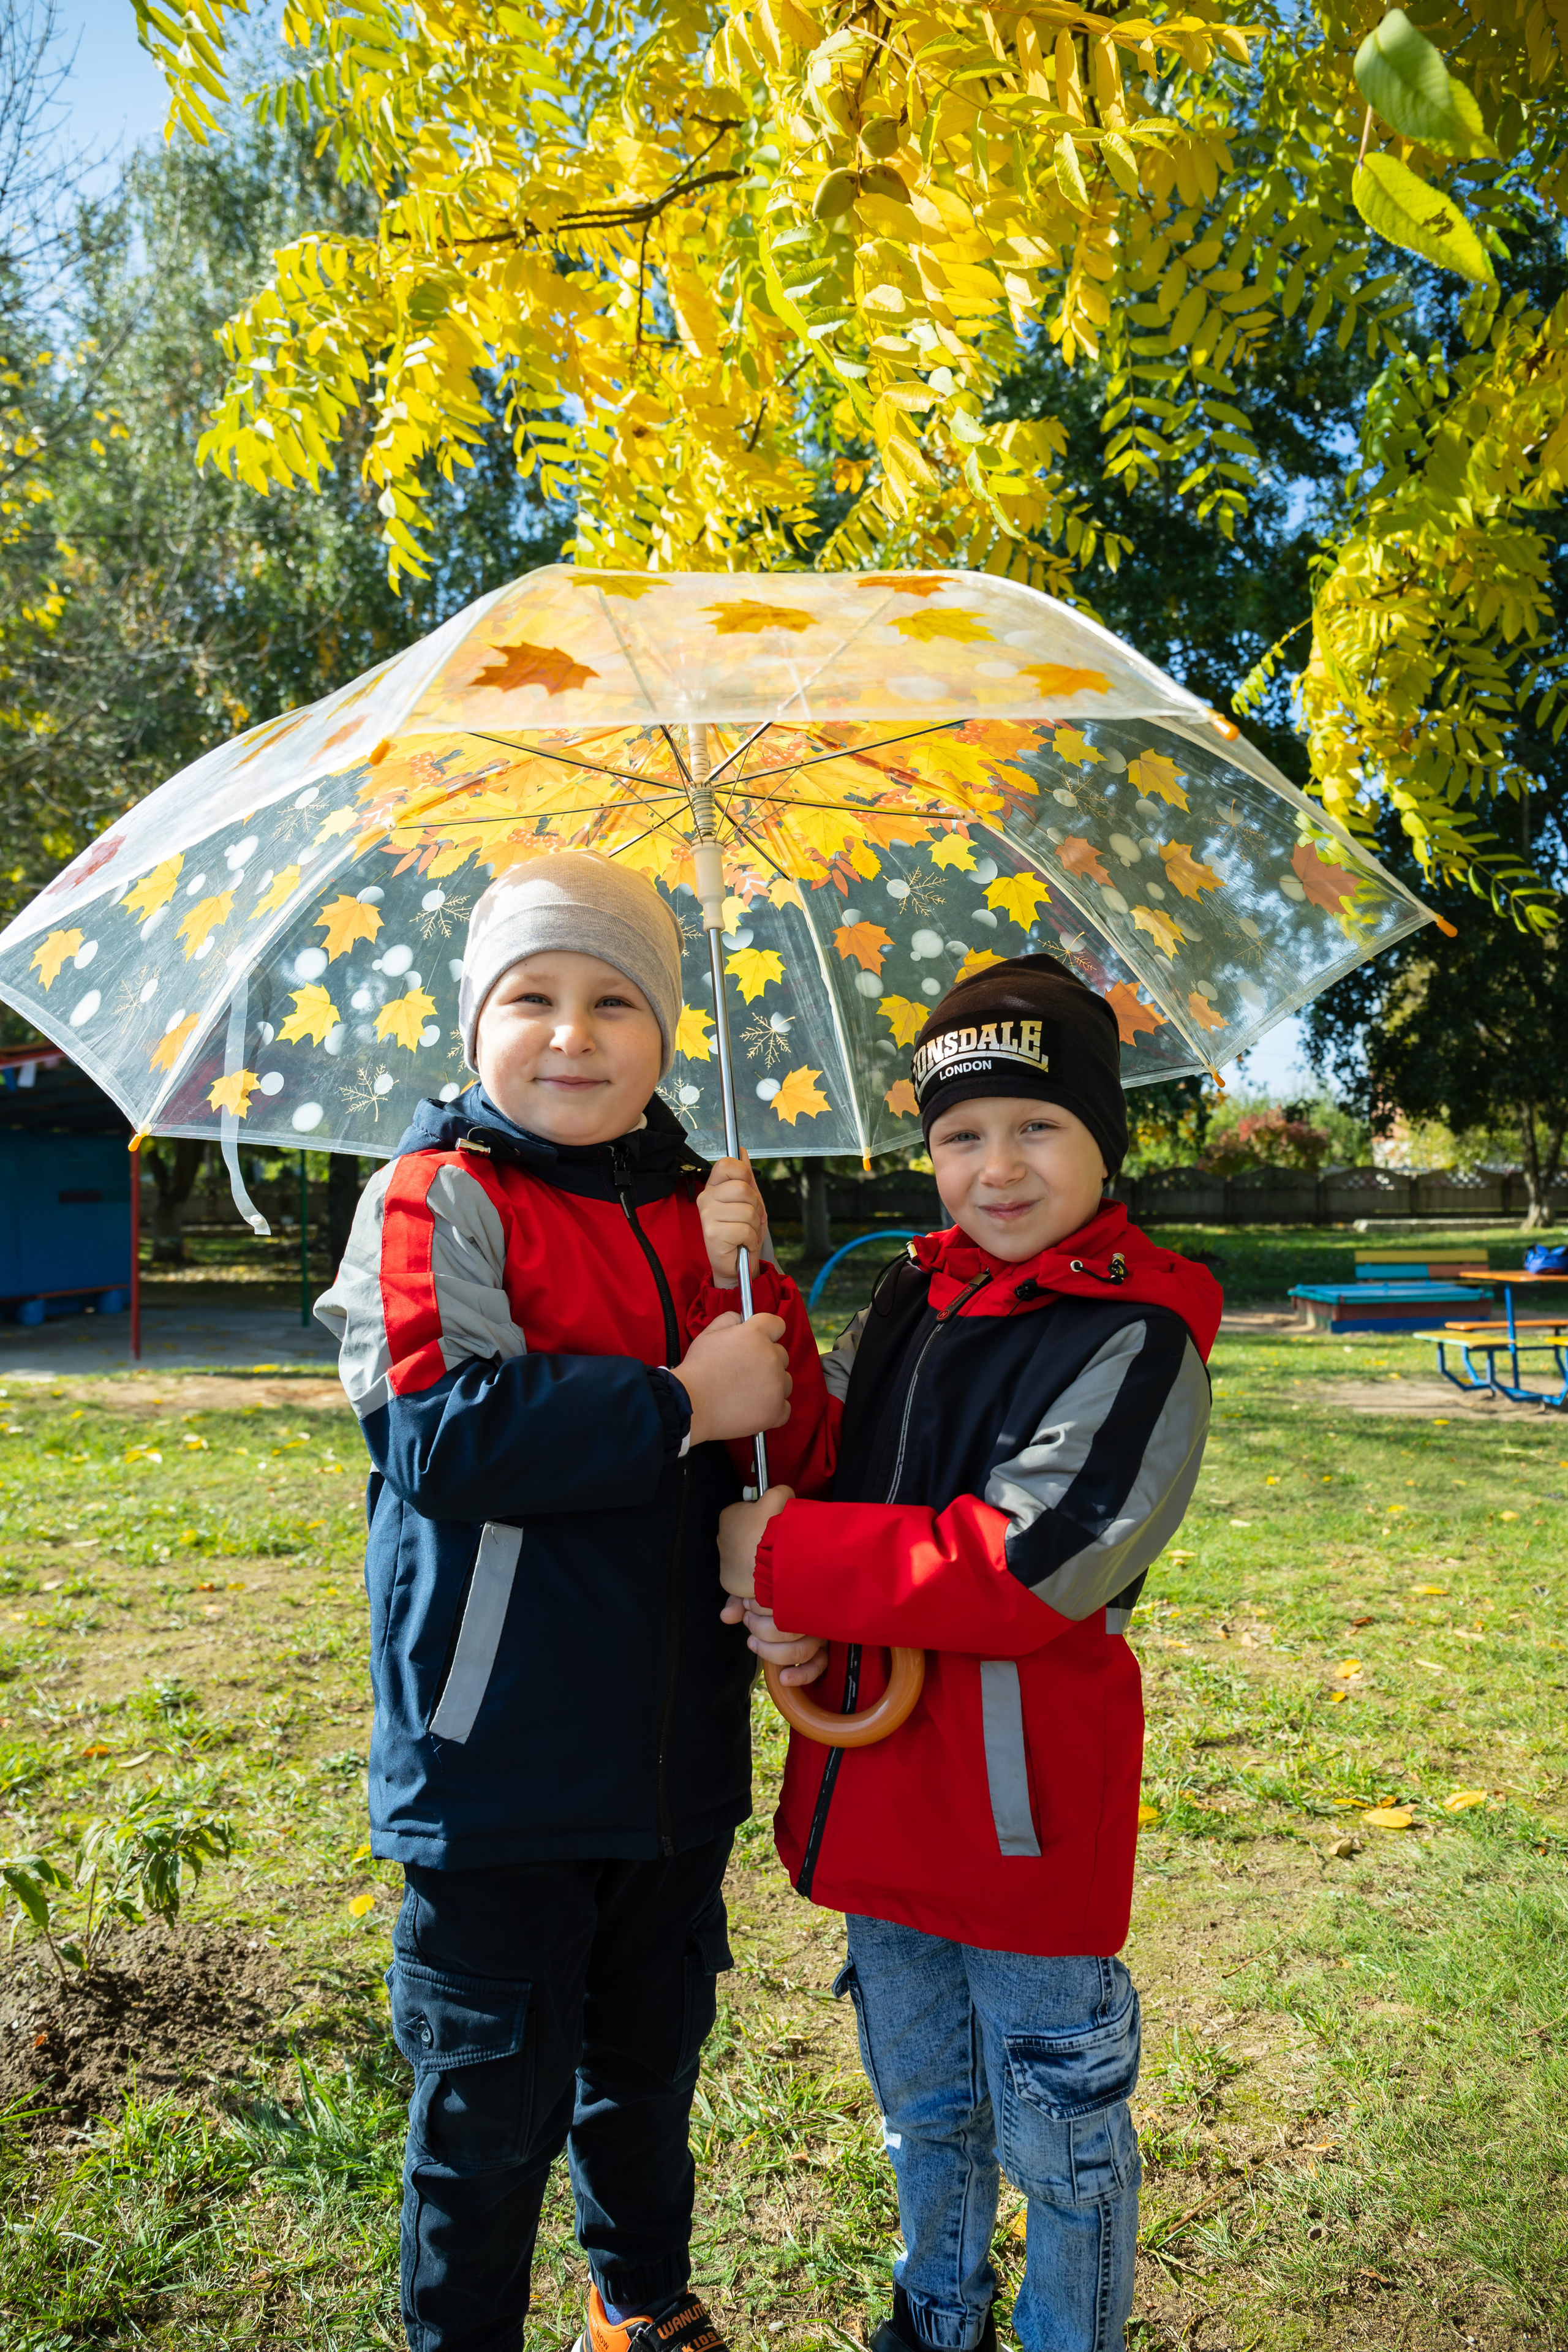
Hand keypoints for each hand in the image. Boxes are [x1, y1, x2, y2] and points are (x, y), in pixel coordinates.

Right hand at [677, 1314, 790, 1445]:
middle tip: (745, 1371)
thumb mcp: (707, 1334)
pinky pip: (785, 1407)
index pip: (777, 1324)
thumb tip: (741, 1318)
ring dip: (772, 1384)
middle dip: (767, 1360)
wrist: (690, 1404)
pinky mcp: (775, 1410)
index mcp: (755, 1335)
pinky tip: (755, 1408)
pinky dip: (773, 1408)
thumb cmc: (697, 1370)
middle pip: (781, 1355)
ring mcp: (776, 1385)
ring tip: (748, 1392)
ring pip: (785, 1381)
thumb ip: (728, 1319)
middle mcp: (771, 1357)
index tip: (760, 1341)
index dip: (768, 1332)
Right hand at [698, 1152, 767, 1284]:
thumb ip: (746, 1177)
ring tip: (746, 1233)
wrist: (737, 1264)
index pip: (727, 1164)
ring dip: (755, 1226)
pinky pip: (745, 1229)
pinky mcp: (712, 1234)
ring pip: (747, 1211)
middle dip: (756, 1207)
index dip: (744, 1174)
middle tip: (749, 1219)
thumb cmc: (741, 1232)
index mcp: (713, 1186)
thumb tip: (742, 1152)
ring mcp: (707, 1216)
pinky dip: (751, 1239)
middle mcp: (706, 1198)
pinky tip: (743, 1243)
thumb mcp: (748, 1201)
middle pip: (743, 1188)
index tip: (747, 1189)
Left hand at [717, 1484, 792, 1597]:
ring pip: (745, 1553)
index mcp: (728, 1515)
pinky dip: (752, 1572)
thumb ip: (780, 1491)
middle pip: (746, 1533)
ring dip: (756, 1554)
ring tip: (771, 1557)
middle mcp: (720, 1536)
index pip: (749, 1512)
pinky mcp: (727, 1579)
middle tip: (775, 1542)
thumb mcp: (777, 1498)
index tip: (774, 1523)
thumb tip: (784, 1494)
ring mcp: (723, 1560)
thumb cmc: (767, 1529)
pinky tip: (764, 1571)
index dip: (765, 1516)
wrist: (766, 1565)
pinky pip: (742, 1573)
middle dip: (759, 1536)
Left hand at [737, 1600, 829, 1688]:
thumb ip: (739, 1602)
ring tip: (752, 1641)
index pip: (785, 1603)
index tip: (747, 1603)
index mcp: (804, 1597)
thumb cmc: (770, 1597)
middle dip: (761, 1629)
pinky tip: (783, 1678)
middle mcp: (816, 1616)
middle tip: (748, 1620)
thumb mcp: (753, 1594)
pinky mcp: (823, 1652)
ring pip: (800, 1650)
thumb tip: (726, 1617)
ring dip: (770, 1651)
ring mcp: (821, 1634)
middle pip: (790, 1630)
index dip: (760, 1606)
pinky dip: (801, 1675)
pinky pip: (818, 1667)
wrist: (791, 1602)